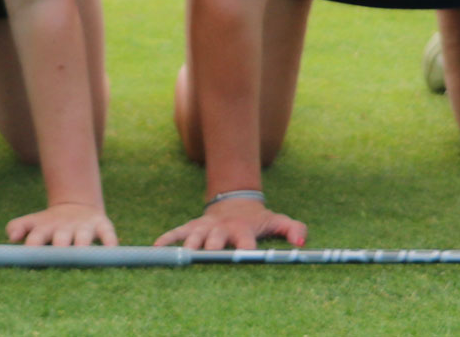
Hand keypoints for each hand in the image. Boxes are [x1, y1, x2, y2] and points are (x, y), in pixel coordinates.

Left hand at [7, 202, 116, 246]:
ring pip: (83, 237)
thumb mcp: (34, 224)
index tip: (29, 253)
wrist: (76, 207)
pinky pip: (107, 233)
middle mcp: (64, 228)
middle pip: (61, 238)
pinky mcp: (101, 225)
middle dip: (59, 245)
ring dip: (82, 244)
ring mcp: (83, 227)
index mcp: (45, 228)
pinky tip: (111, 249)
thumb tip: (11, 236)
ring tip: (82, 252)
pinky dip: (110, 240)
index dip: (33, 245)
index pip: (36, 237)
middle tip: (58, 254)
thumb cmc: (50, 225)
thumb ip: (18, 227)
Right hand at [154, 197, 306, 251]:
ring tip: (181, 256)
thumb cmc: (257, 220)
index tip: (244, 257)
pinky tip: (157, 248)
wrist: (236, 202)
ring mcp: (206, 226)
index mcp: (243, 229)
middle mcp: (223, 228)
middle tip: (207, 258)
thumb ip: (293, 229)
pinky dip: (167, 238)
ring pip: (195, 236)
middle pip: (216, 239)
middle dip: (212, 248)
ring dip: (189, 245)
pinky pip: (178, 231)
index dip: (245, 248)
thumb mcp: (276, 221)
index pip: (246, 240)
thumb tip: (302, 242)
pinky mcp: (193, 226)